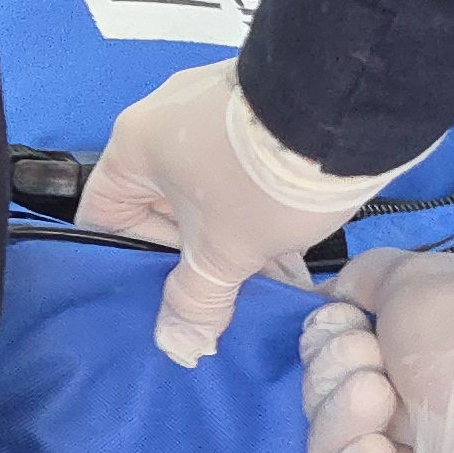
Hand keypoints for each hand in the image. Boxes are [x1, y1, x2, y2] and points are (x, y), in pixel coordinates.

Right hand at [78, 60, 395, 367]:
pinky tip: (294, 239)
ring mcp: (211, 104)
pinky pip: (239, 164)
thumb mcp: (227, 250)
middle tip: (236, 291)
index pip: (105, 216)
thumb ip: (196, 300)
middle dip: (201, 254)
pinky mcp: (255, 103)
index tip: (178, 290)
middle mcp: (161, 117)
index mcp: (132, 145)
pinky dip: (257, 202)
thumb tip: (179, 348)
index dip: (136, 261)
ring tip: (278, 274)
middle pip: (161, 206)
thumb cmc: (263, 180)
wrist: (347, 108)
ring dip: (236, 233)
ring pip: (207, 189)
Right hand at [297, 248, 453, 452]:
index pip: (358, 352)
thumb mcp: (432, 281)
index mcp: (452, 362)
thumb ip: (376, 277)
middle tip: (365, 360)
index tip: (340, 323)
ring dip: (341, 419)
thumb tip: (339, 298)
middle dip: (335, 373)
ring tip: (376, 402)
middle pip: (337, 400)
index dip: (333, 335)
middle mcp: (442, 420)